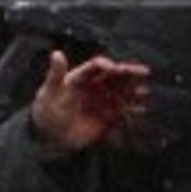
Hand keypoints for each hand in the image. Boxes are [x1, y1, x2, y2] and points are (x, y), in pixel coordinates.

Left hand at [28, 51, 150, 155]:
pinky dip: (130, 111)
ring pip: (121, 93)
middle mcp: (94, 87)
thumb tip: (56, 53)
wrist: (48, 138)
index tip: (114, 68)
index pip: (97, 67)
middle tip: (144, 72)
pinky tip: (140, 110)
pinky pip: (121, 112)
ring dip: (133, 92)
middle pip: (114, 77)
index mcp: (80, 78)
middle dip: (129, 74)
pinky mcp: (105, 118)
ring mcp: (101, 103)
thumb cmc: (45, 112)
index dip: (106, 65)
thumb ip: (55, 74)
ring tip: (144, 92)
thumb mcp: (49, 93)